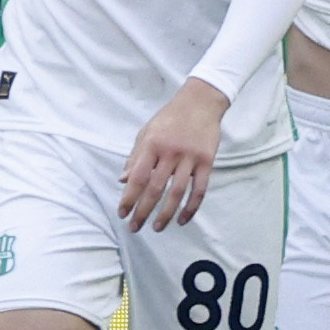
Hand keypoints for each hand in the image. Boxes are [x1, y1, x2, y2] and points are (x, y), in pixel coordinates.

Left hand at [120, 79, 228, 231]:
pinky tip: (182, 220)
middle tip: (135, 227)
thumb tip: (122, 181)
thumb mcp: (147, 132)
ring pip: (177, 192)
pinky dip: (191, 207)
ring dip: (166, 214)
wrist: (200, 102)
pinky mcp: (207, 162)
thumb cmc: (170, 118)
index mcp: (152, 144)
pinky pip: (199, 190)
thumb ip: (135, 157)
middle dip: (143, 211)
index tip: (122, 213)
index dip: (128, 197)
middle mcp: (170, 152)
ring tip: (157, 227)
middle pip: (155, 188)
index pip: (137, 177)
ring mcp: (190, 158)